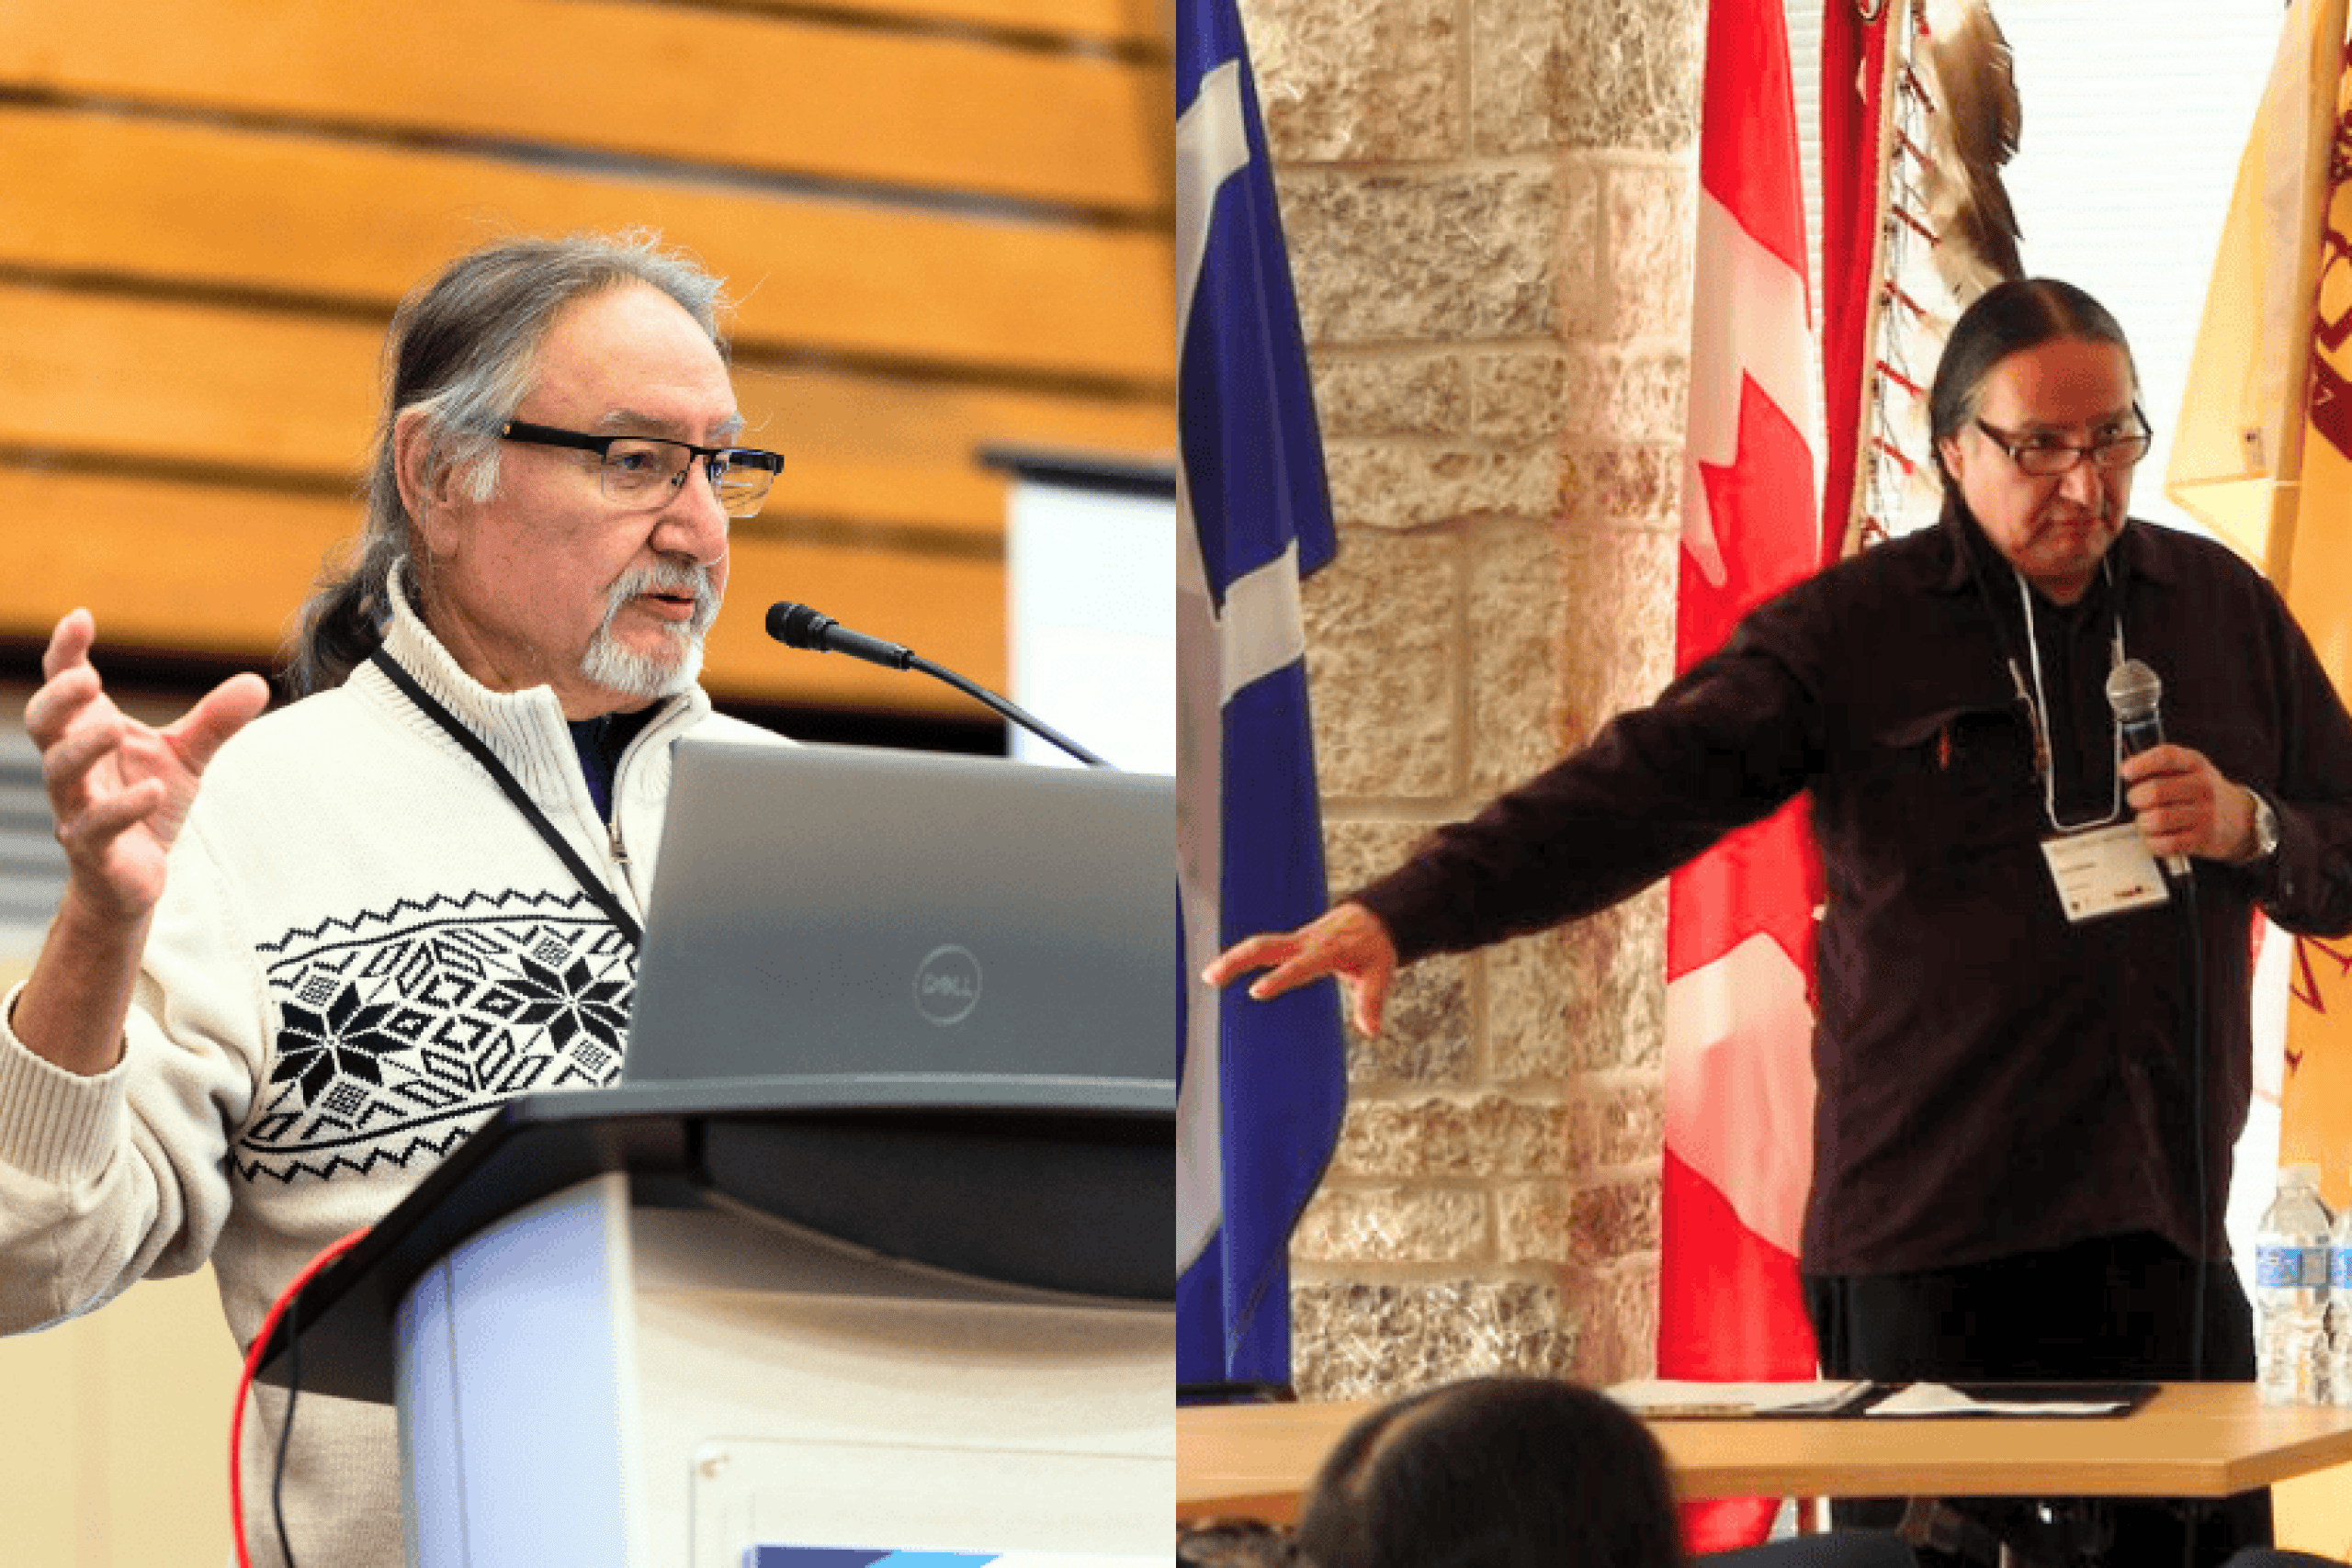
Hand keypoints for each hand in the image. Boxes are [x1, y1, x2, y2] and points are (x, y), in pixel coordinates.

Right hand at [26, 609, 268, 923]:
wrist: (134, 877)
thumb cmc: (147, 803)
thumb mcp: (185, 757)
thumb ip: (214, 722)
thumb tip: (258, 682)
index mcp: (86, 734)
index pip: (63, 686)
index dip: (66, 653)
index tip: (81, 617)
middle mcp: (72, 768)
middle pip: (43, 725)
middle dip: (58, 699)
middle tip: (88, 678)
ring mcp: (76, 809)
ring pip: (59, 773)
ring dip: (83, 747)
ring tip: (114, 727)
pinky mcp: (93, 850)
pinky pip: (95, 826)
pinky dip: (121, 807)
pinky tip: (152, 789)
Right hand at [1201, 901, 1397, 1037]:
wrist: (1370, 918)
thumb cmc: (1373, 948)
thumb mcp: (1380, 973)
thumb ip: (1372, 1001)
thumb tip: (1371, 1031)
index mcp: (1327, 951)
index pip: (1299, 966)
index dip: (1278, 978)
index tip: (1255, 991)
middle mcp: (1305, 943)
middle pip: (1265, 946)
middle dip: (1237, 961)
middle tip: (1212, 978)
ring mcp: (1294, 941)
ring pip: (1258, 944)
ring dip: (1231, 958)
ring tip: (1207, 977)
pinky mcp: (1289, 943)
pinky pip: (1261, 947)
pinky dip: (1240, 957)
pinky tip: (1221, 971)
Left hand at [2118, 743, 2259, 864]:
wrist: (2239, 817)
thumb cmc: (2201, 792)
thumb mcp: (2188, 769)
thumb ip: (2159, 767)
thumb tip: (2124, 770)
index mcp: (2195, 764)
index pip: (2166, 756)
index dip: (2140, 764)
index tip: (2124, 773)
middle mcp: (2202, 787)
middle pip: (2155, 791)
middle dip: (2136, 798)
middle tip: (2137, 801)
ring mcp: (2205, 814)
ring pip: (2157, 819)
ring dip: (2143, 822)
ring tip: (2146, 820)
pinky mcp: (2203, 839)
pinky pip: (2166, 843)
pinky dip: (2153, 842)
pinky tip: (2156, 836)